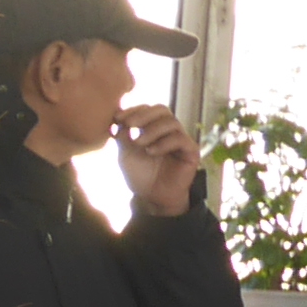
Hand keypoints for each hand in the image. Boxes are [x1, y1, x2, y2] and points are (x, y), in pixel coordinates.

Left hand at [115, 102, 202, 219]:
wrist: (152, 197)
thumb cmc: (140, 174)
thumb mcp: (125, 153)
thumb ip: (122, 136)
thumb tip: (115, 117)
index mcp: (153, 127)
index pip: (147, 110)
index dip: (133, 111)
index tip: (117, 118)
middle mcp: (168, 130)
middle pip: (162, 110)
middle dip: (144, 115)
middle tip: (129, 124)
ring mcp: (181, 139)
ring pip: (171, 123)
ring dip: (152, 130)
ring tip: (138, 142)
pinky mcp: (191, 151)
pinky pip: (181, 139)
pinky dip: (164, 143)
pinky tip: (150, 151)